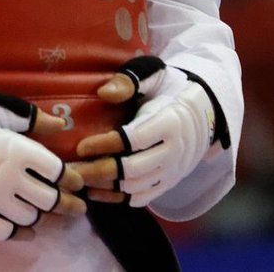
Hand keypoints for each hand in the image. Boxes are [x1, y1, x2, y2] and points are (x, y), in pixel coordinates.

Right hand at [0, 103, 85, 241]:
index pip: (56, 170)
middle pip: (48, 199)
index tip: (75, 183)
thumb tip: (61, 123)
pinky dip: (19, 233)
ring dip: (39, 215)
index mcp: (18, 149)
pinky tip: (27, 229)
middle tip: (74, 207)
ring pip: (29, 217)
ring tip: (42, 211)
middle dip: (64, 204)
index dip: (69, 177)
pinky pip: (5, 232)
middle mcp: (7, 176)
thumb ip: (32, 119)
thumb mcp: (1, 112)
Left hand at [70, 60, 216, 207]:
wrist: (201, 113)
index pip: (134, 140)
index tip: (81, 146)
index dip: (106, 145)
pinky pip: (142, 197)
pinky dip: (117, 198)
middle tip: (72, 168)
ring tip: (79, 179)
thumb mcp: (153, 75)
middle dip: (99, 171)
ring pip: (135, 187)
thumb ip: (130, 81)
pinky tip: (95, 191)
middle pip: (133, 169)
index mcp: (170, 122)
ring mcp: (172, 170)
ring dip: (105, 187)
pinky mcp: (168, 182)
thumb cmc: (169, 89)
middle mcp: (174, 152)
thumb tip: (103, 93)